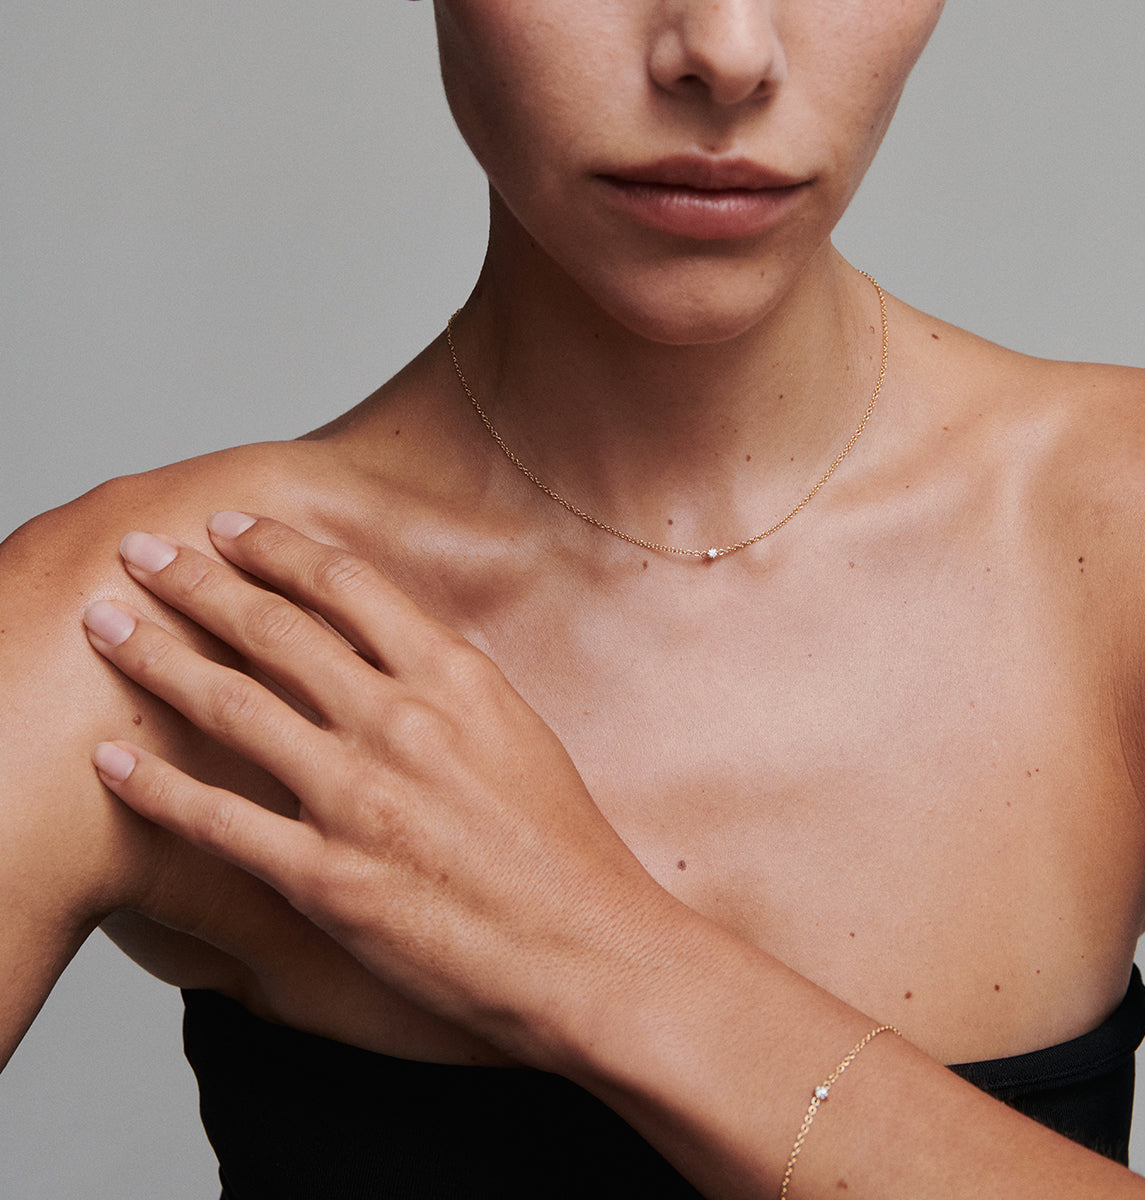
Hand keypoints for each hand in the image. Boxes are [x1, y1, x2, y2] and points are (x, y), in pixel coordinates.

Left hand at [83, 513, 672, 1065]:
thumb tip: (381, 639)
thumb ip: (444, 678)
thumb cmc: (559, 843)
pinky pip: (220, 822)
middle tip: (143, 553)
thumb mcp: (515, 728)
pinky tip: (113, 760)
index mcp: (455, 678)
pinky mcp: (329, 879)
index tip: (231, 529)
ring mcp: (360, 800)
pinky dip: (156, 788)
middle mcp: (401, 723)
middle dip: (194, 582)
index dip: (276, 548)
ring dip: (157, 658)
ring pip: (231, 707)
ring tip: (106, 628)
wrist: (583, 946)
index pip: (346, 586)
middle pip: (273, 630)